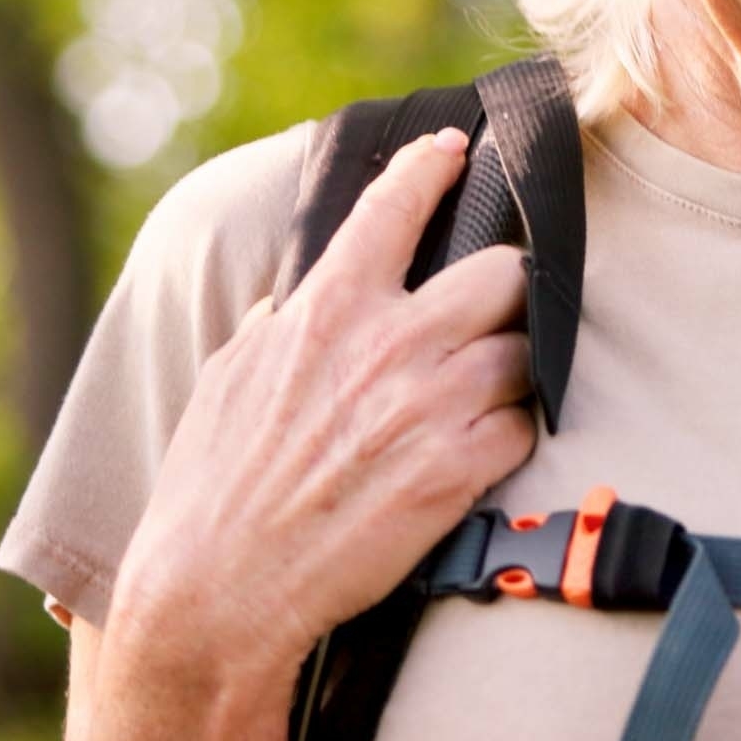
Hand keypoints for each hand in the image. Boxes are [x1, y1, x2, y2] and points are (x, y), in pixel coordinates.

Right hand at [111, 127, 539, 678]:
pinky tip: (479, 454)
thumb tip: (302, 297)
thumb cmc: (213, 487)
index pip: (395, 207)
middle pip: (505, 273)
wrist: (222, 590)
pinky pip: (524, 429)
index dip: (432, 167)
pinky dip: (510, 438)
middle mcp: (390, 345)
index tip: (453, 150)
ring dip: (514, 371)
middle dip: (507, 291)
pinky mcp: (459, 474)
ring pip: (528, 352)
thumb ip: (281, 324)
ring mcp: (432, 408)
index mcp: (328, 309)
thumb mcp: (230, 376)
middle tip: (490, 315)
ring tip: (484, 396)